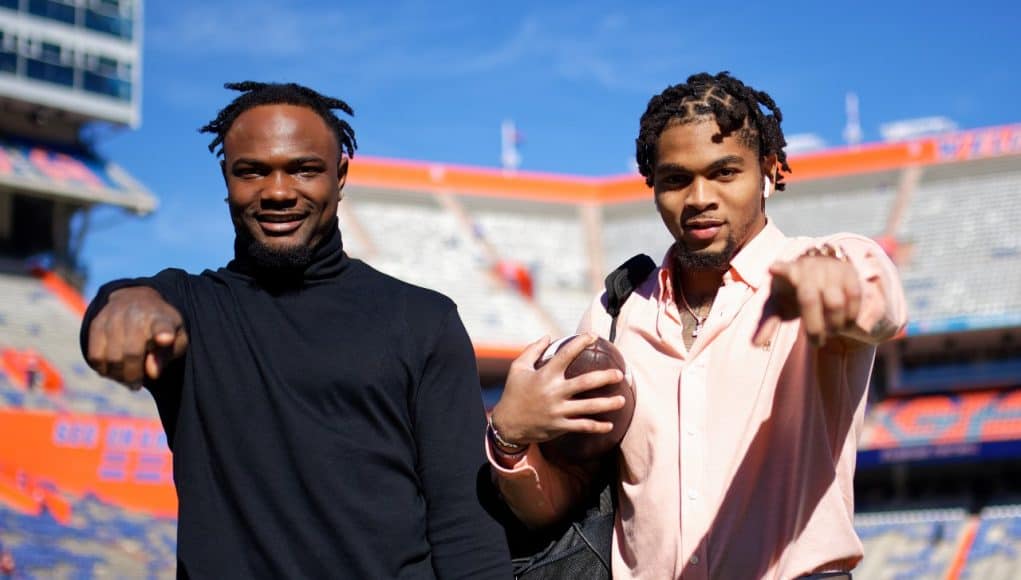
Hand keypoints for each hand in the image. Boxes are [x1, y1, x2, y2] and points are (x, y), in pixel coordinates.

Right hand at [85, 287, 187, 388]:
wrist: (138, 303)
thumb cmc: (161, 331)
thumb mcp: (175, 342)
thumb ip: (165, 357)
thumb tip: (152, 373)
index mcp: (162, 318)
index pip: (163, 325)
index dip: (164, 333)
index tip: (166, 339)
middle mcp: (136, 313)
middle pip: (131, 353)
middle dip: (133, 375)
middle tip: (136, 384)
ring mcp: (114, 316)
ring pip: (110, 357)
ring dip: (117, 375)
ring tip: (125, 378)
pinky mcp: (96, 323)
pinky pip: (95, 356)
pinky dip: (103, 369)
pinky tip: (112, 370)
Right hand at [490, 334, 625, 445]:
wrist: (507, 424)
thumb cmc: (513, 393)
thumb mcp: (517, 369)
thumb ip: (532, 350)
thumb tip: (548, 336)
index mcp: (545, 375)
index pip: (565, 355)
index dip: (580, 343)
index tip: (593, 336)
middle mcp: (554, 392)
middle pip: (585, 383)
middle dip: (604, 378)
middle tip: (619, 374)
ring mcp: (558, 411)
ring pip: (588, 407)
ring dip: (607, 404)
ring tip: (622, 400)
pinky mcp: (559, 426)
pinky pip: (582, 427)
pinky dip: (597, 427)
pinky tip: (610, 426)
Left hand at [753, 255, 861, 347]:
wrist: (818, 271)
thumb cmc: (792, 293)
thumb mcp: (777, 305)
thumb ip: (766, 324)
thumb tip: (754, 344)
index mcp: (787, 273)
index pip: (783, 270)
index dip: (780, 270)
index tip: (772, 268)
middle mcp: (808, 267)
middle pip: (809, 299)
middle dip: (814, 327)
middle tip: (816, 343)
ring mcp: (830, 268)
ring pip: (835, 302)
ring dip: (834, 323)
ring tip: (831, 331)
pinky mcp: (849, 272)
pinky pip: (854, 298)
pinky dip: (850, 315)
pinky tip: (845, 322)